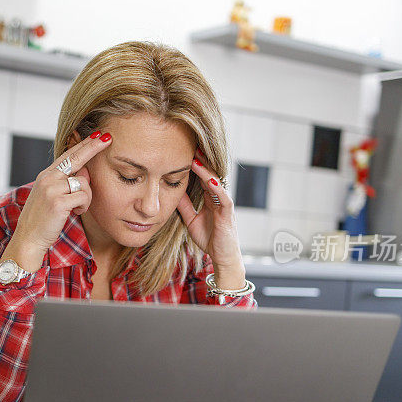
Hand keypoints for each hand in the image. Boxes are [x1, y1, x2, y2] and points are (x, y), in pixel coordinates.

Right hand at [2, 131, 111, 271]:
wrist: (29, 238)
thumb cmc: (43, 219)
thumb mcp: (52, 196)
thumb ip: (65, 183)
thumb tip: (85, 173)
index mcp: (46, 175)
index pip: (68, 155)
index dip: (83, 144)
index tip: (96, 136)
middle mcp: (48, 178)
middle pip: (76, 158)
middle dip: (93, 147)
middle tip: (107, 138)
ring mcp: (52, 189)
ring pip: (84, 182)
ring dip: (87, 197)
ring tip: (77, 208)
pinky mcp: (58, 202)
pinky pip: (83, 197)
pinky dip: (84, 206)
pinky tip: (75, 213)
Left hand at [176, 147, 245, 288]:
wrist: (222, 257)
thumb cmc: (209, 238)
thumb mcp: (191, 220)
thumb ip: (185, 206)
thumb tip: (173, 192)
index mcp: (210, 198)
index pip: (201, 177)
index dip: (192, 165)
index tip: (181, 152)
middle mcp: (218, 198)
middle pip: (209, 174)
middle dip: (200, 161)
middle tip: (189, 145)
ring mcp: (224, 204)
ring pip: (216, 182)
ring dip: (206, 170)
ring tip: (196, 158)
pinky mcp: (228, 214)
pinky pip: (223, 197)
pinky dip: (217, 187)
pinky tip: (210, 179)